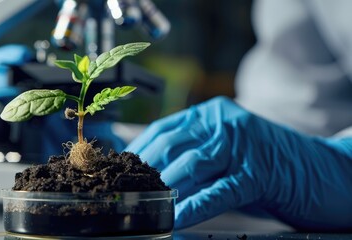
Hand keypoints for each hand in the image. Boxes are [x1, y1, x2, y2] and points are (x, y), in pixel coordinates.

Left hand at [125, 96, 351, 230]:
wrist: (327, 172)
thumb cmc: (271, 164)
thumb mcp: (228, 151)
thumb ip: (195, 155)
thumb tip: (153, 173)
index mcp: (212, 113)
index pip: (164, 129)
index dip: (138, 151)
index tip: (119, 170)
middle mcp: (224, 122)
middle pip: (172, 146)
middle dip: (145, 173)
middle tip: (125, 193)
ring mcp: (242, 144)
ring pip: (190, 167)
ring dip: (164, 189)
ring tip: (144, 206)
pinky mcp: (259, 172)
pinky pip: (217, 191)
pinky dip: (194, 206)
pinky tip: (176, 218)